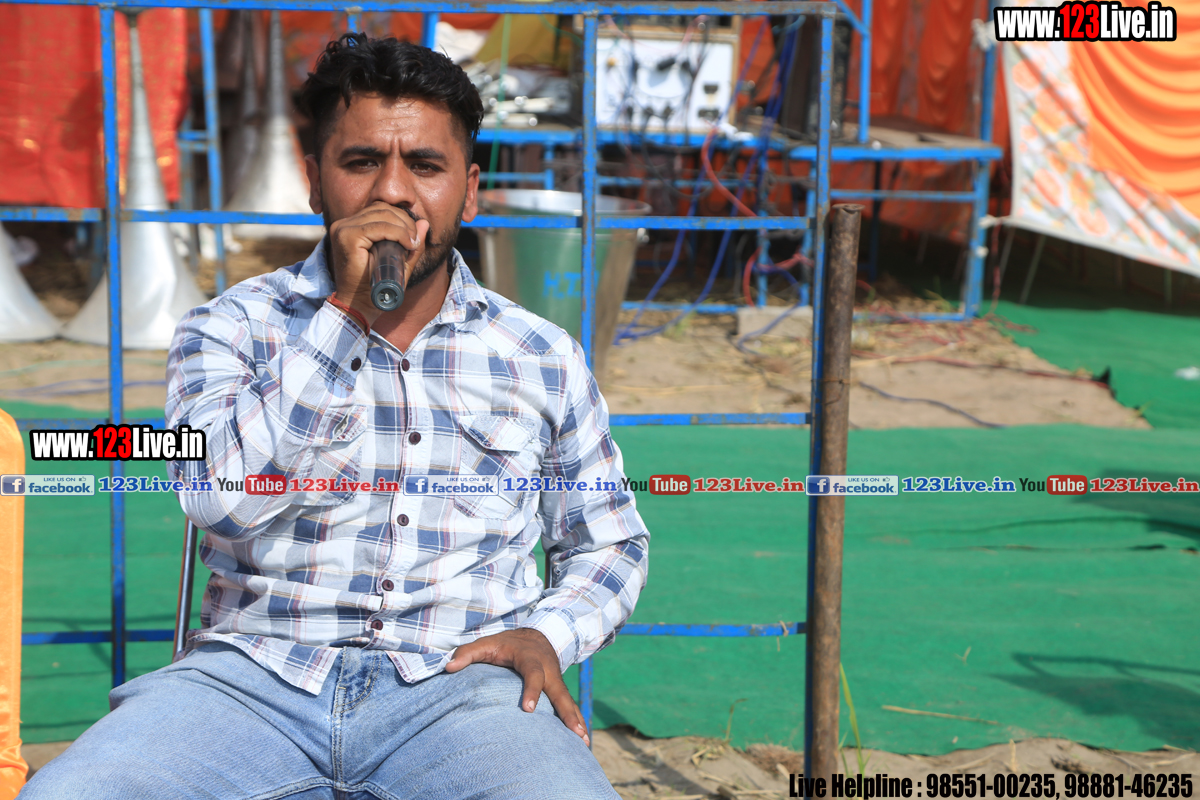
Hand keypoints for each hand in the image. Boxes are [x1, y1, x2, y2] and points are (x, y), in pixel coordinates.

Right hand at [328, 201, 429, 326]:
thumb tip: (424, 223)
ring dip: (403, 227)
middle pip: (381, 209)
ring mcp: (343, 229)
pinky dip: (397, 233)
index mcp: (352, 226)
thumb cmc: (376, 286)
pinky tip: (407, 243)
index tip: (414, 237)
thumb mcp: (398, 261)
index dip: (401, 218)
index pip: (380, 209)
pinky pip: (378, 226)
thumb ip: (410, 242)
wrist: (359, 305)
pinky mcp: (347, 236)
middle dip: (405, 221)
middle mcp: (344, 224)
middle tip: (415, 240)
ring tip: (412, 243)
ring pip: (381, 215)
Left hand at [445, 628, 588, 745]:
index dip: (532, 690)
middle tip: (573, 731)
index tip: (529, 709)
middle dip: (566, 711)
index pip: (533, 674)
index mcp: (530, 658)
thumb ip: (467, 653)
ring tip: (582, 741)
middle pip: (559, 691)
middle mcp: (548, 669)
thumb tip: (448, 667)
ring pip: (568, 700)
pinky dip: (577, 720)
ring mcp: (556, 680)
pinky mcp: (560, 689)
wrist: (537, 635)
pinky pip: (570, 705)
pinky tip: (582, 740)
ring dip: (576, 720)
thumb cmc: (507, 643)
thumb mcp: (487, 643)